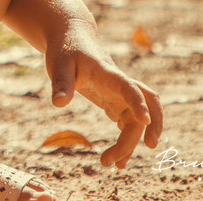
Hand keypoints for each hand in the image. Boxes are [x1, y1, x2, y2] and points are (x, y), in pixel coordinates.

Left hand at [44, 18, 163, 168]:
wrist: (72, 38)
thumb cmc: (66, 50)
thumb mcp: (58, 64)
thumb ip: (61, 83)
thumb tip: (59, 104)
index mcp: (109, 74)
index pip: (130, 87)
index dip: (138, 103)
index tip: (143, 121)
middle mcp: (120, 85)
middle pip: (144, 107)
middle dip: (143, 131)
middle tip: (127, 157)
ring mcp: (120, 94)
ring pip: (137, 120)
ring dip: (131, 142)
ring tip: (113, 165)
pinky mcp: (114, 101)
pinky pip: (128, 123)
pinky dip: (127, 140)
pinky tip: (117, 158)